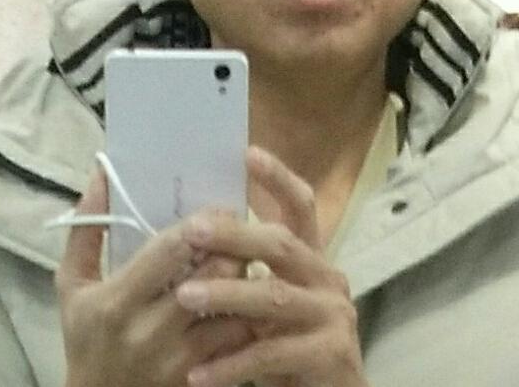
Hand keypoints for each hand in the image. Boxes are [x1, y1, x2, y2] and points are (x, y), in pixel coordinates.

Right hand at [55, 168, 250, 386]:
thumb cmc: (85, 336)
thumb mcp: (72, 284)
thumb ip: (87, 228)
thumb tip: (102, 171)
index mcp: (117, 301)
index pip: (172, 250)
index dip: (204, 223)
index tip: (221, 207)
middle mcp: (150, 331)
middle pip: (214, 274)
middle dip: (234, 246)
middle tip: (244, 230)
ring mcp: (180, 360)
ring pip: (236, 308)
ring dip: (248, 279)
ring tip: (252, 260)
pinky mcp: (203, 379)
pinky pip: (241, 340)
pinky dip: (251, 314)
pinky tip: (252, 298)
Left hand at [174, 146, 367, 386]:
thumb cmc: (290, 344)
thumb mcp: (269, 301)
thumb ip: (248, 271)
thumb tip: (191, 234)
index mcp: (311, 259)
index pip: (301, 206)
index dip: (278, 178)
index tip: (247, 153)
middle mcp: (327, 277)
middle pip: (281, 244)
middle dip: (235, 235)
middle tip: (191, 230)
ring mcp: (333, 315)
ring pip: (274, 297)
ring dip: (227, 296)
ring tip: (185, 297)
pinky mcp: (331, 354)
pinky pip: (272, 353)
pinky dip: (231, 364)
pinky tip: (197, 372)